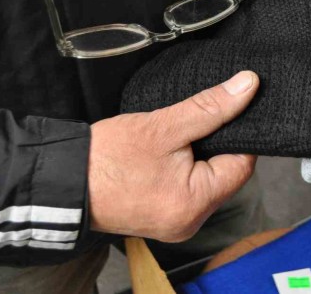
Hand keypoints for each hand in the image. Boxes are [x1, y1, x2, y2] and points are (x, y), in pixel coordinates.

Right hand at [88, 71, 258, 241]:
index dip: (241, 134)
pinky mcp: (165, 218)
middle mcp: (191, 222)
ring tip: (181, 136)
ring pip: (208, 181)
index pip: (242, 165)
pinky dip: (187, 169)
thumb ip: (211, 107)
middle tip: (200, 120)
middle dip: (218, 145)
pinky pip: (190, 190)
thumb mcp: (164, 125)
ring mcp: (177, 223)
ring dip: (201, 156)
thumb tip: (248, 86)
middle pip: (227, 175)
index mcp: (196, 204)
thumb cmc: (108, 157)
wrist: (62, 181)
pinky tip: (173, 153)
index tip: (232, 111)